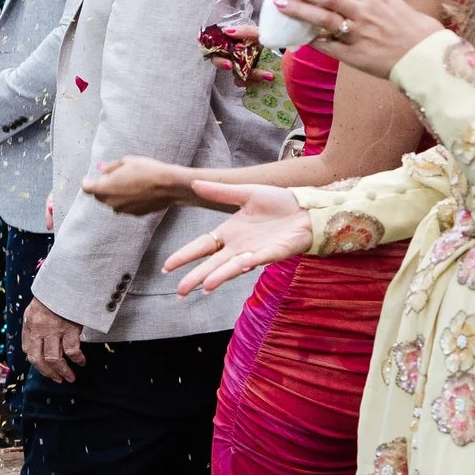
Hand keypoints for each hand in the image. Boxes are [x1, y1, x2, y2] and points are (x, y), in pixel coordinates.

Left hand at [22, 297, 84, 383]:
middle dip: (48, 373)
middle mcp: (39, 330)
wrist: (66, 282)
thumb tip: (37, 344)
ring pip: (54, 358)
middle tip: (57, 379)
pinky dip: (77, 359)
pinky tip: (81, 362)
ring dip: (62, 371)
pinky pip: (71, 350)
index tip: (44, 368)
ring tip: (70, 377)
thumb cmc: (53, 296)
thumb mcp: (36, 309)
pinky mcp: (69, 329)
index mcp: (29, 325)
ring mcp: (54, 330)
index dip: (36, 362)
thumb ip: (35, 326)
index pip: (28, 350)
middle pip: (38, 359)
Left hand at [83, 155, 195, 215]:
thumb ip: (110, 167)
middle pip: (98, 196)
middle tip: (113, 177)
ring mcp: (122, 210)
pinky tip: (138, 191)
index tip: (90, 178)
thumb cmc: (147, 170)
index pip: (87, 188)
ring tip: (128, 183)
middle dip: (102, 188)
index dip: (88, 181)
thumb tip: (100, 168)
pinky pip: (125, 207)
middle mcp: (111, 202)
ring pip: (112, 202)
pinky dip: (126, 200)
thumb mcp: (126, 162)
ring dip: (115, 195)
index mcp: (104, 188)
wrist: (168, 185)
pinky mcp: (134, 214)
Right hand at [164, 180, 313, 294]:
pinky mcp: (274, 253)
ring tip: (205, 286)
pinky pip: (258, 260)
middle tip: (179, 291)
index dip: (185, 256)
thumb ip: (221, 193)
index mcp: (230, 232)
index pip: (202, 246)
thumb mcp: (246, 193)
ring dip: (218, 277)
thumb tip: (193, 183)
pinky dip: (247, 264)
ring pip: (232, 267)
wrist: (307, 206)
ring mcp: (255, 252)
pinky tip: (238, 267)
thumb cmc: (279, 202)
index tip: (167, 266)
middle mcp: (239, 246)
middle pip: (212, 264)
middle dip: (195, 277)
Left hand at [270, 0, 442, 77]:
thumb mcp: (393, 5)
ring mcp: (358, 33)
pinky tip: (297, 37)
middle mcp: (364, 11)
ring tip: (279, 4)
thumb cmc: (415, 30)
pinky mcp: (355, 54)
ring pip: (323, 18)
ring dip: (299, 10)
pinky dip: (311, 40)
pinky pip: (327, 46)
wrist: (427, 56)